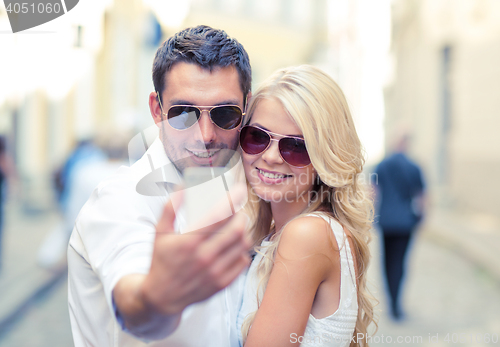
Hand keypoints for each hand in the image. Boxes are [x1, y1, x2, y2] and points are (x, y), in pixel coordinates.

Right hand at [113, 188, 250, 336]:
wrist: (162, 296)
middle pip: (236, 229)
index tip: (238, 191)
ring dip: (243, 231)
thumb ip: (171, 207)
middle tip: (237, 211)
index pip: (219, 216)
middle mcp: (204, 257)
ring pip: (242, 245)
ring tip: (237, 226)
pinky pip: (243, 261)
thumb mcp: (160, 232)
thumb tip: (183, 184)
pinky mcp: (222, 283)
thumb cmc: (162, 260)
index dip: (232, 200)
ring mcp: (215, 272)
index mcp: (189, 242)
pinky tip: (234, 245)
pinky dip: (242, 249)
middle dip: (240, 215)